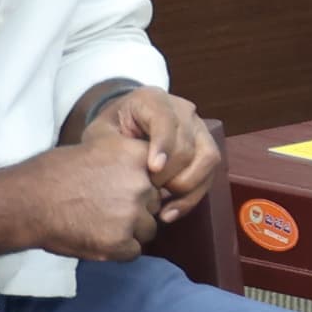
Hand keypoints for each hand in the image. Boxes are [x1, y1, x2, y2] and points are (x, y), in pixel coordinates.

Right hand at [19, 135, 166, 261]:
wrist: (25, 201)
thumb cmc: (53, 173)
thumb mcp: (97, 148)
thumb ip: (127, 162)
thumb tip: (148, 175)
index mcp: (137, 157)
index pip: (158, 176)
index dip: (139, 186)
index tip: (118, 189)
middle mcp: (141, 185)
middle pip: (154, 204)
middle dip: (135, 210)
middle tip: (104, 210)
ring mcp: (132, 215)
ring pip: (147, 230)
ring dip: (129, 232)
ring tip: (98, 225)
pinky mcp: (120, 242)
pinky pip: (133, 251)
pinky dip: (117, 250)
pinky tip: (95, 239)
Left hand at [92, 87, 222, 224]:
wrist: (125, 127)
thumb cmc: (110, 131)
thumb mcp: (100, 134)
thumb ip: (108, 146)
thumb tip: (126, 169)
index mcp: (153, 99)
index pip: (165, 121)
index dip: (163, 145)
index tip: (153, 170)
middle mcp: (183, 110)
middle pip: (188, 144)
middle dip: (170, 174)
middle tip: (147, 193)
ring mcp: (199, 128)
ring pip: (207, 158)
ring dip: (187, 187)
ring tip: (162, 208)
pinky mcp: (207, 148)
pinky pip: (210, 174)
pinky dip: (192, 197)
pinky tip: (171, 212)